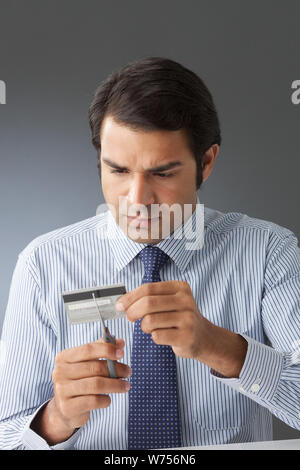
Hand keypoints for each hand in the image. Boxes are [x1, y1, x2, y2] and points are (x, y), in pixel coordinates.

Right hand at [31, 338, 130, 443]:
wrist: (65, 409)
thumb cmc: (79, 381)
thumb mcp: (87, 363)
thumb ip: (102, 350)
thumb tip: (120, 342)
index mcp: (64, 357)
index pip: (88, 349)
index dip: (106, 349)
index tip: (122, 353)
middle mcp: (60, 372)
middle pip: (95, 367)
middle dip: (116, 369)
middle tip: (128, 372)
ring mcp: (62, 390)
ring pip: (96, 384)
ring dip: (116, 385)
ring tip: (126, 385)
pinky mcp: (67, 407)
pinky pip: (94, 401)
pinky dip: (106, 399)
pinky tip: (108, 399)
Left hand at [117, 280, 247, 377]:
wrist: (204, 337)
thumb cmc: (180, 318)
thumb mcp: (170, 301)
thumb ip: (149, 298)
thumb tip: (121, 302)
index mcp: (180, 287)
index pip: (148, 288)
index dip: (130, 297)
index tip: (119, 305)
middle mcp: (186, 300)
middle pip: (148, 303)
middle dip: (132, 312)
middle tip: (129, 318)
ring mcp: (188, 319)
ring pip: (150, 321)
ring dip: (144, 327)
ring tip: (151, 328)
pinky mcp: (186, 336)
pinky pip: (157, 336)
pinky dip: (154, 337)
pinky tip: (163, 335)